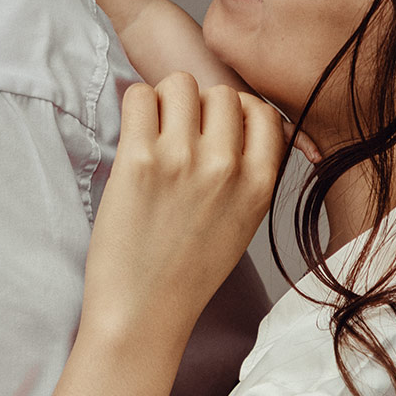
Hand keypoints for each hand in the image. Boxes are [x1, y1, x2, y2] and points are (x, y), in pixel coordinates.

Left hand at [78, 75, 285, 356]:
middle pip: (220, 91)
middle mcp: (226, 167)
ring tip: (154, 135)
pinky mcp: (138, 160)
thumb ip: (250, 172)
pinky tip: (133, 137)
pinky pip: (139, 96)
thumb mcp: (243, 221)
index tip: (213, 130)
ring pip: (180, 83)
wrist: (144, 312)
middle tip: (178, 137)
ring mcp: (182, 160)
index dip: (235, 112)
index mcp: (259, 184)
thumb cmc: (188, 270)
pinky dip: (135, 106)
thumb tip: (245, 119)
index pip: (262, 110)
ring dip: (165, 102)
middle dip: (198, 105)